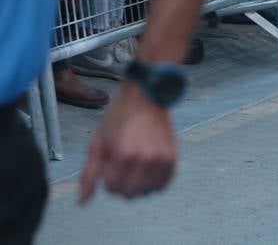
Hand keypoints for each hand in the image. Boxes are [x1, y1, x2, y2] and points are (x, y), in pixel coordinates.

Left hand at [78, 85, 176, 203]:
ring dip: (137, 185)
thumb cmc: (118, 117)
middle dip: (121, 183)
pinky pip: (163, 185)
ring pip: (146, 192)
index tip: (110, 162)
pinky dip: (154, 183)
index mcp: (124, 154)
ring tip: (135, 166)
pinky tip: (147, 171)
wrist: (146, 96)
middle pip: (129, 193)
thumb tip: (83, 202)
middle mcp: (146, 159)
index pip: (112, 188)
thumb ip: (88, 174)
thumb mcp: (97, 143)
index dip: (106, 178)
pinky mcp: (173, 157)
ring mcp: (162, 158)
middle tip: (121, 165)